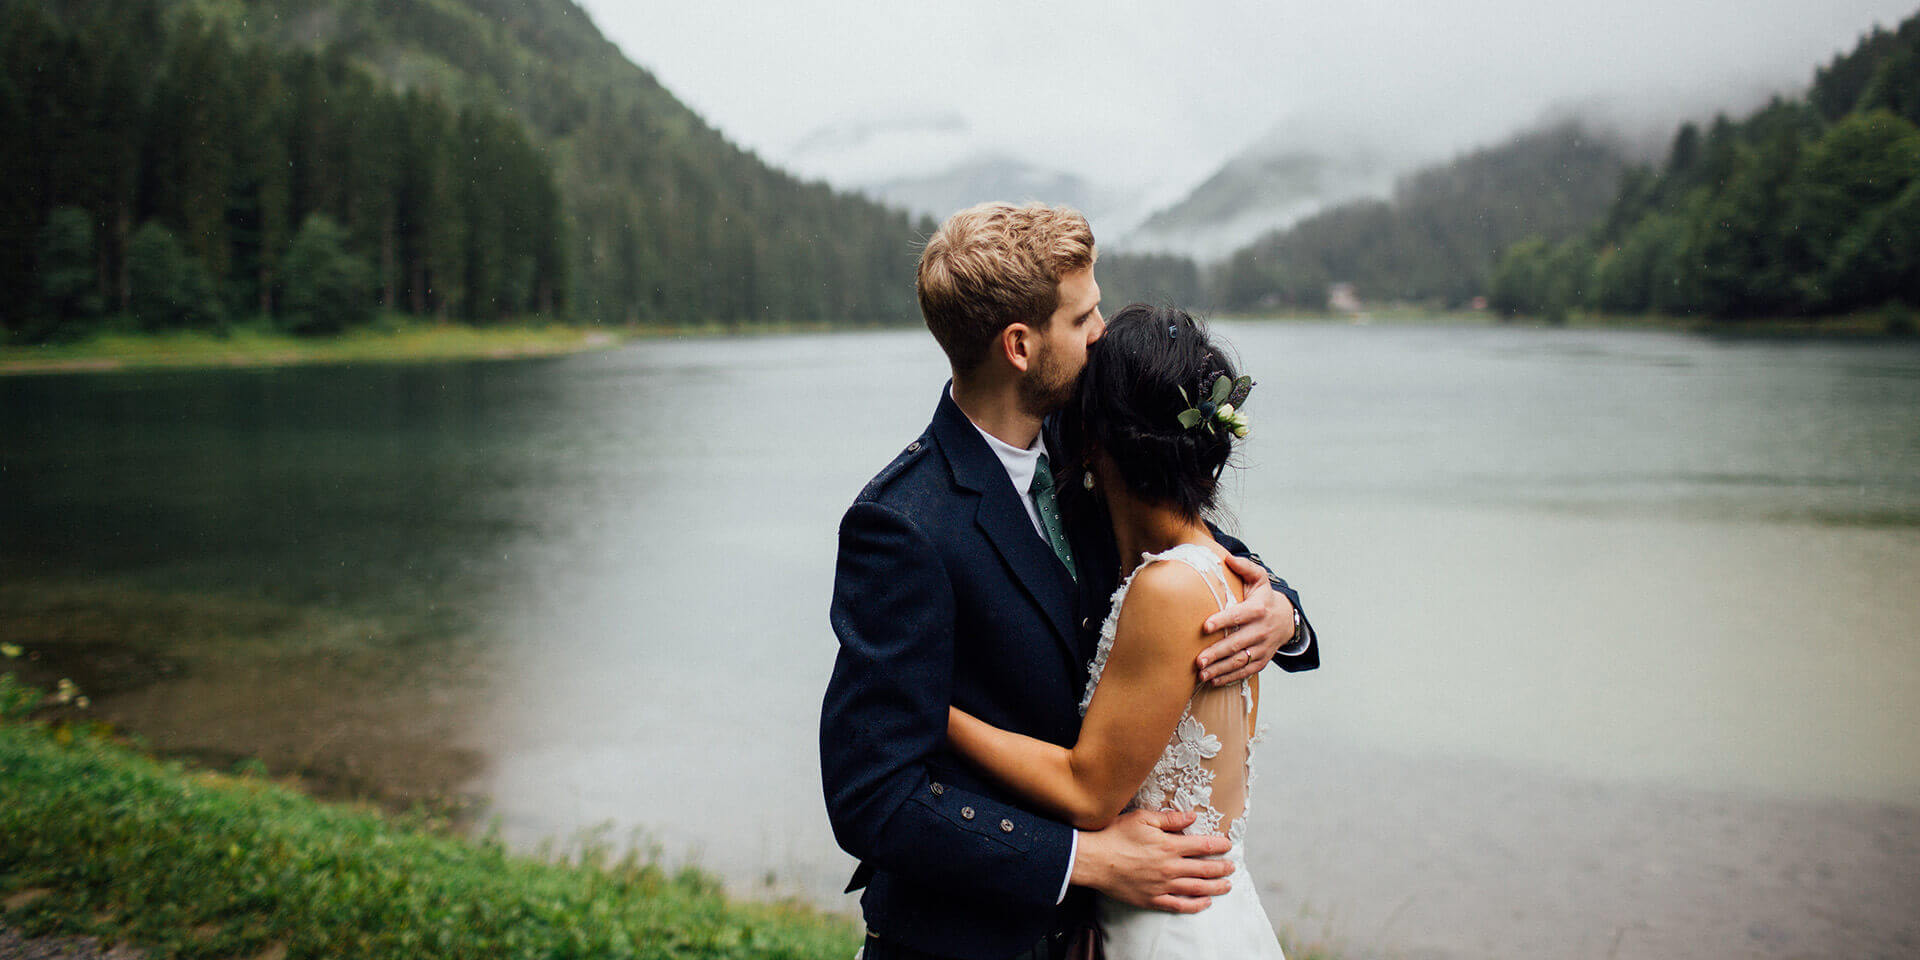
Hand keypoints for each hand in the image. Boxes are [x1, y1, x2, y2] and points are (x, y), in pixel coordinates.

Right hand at [1071, 809, 1234, 913]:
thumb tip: (1192, 817)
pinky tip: (1205, 903)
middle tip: (1231, 867)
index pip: (1203, 845)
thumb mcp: (1142, 818)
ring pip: (1197, 888)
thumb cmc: (1115, 836)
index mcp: (1169, 845)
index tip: (1228, 845)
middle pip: (1205, 868)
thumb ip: (1170, 819)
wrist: (1093, 860)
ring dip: (1215, 887)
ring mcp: (1162, 885)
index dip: (1219, 845)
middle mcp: (1170, 867)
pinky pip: (1179, 905)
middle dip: (1222, 867)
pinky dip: (1195, 905)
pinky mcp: (1152, 899)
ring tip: (1227, 886)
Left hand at [1196, 554, 1293, 684]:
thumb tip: (1229, 558)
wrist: (1286, 619)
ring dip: (1220, 668)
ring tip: (1202, 674)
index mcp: (1259, 609)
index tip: (1205, 626)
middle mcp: (1262, 630)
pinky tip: (1213, 680)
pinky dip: (1229, 677)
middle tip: (1198, 659)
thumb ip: (1245, 568)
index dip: (1223, 620)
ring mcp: (1262, 648)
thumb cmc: (1264, 598)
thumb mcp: (1259, 579)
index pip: (1239, 615)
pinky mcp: (1262, 660)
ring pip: (1240, 660)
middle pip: (1237, 642)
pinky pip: (1245, 671)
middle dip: (1217, 652)